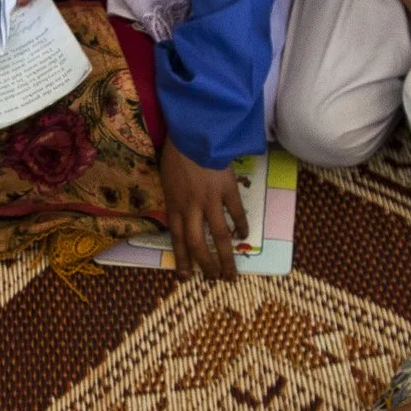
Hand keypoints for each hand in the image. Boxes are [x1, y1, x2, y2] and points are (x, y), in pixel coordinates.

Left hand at [160, 142, 246, 280]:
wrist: (194, 132)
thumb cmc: (177, 153)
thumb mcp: (167, 179)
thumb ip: (174, 198)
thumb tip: (180, 215)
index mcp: (174, 205)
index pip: (177, 239)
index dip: (181, 260)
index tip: (184, 277)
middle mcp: (191, 207)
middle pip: (198, 244)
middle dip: (206, 265)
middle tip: (214, 279)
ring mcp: (210, 199)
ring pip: (219, 235)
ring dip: (226, 257)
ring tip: (231, 272)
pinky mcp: (228, 189)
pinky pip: (236, 213)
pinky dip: (241, 226)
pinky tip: (244, 236)